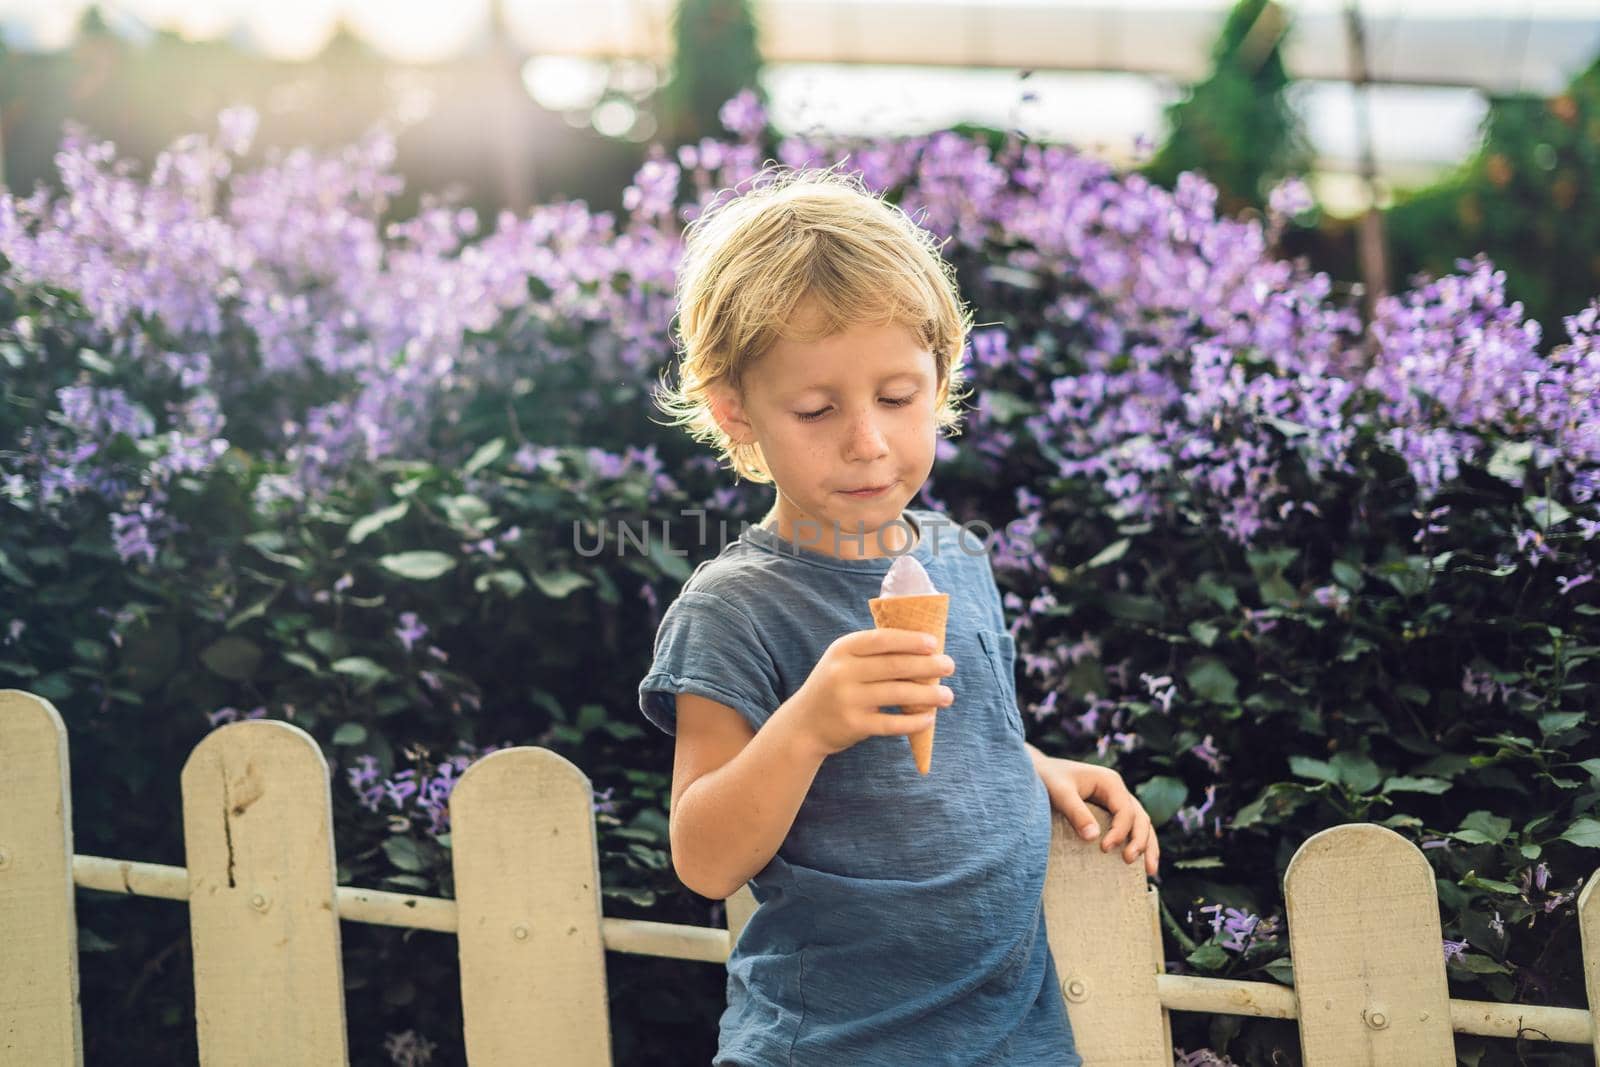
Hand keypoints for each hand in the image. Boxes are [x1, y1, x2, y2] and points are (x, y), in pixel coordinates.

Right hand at [784, 628, 955, 759]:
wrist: (803, 724)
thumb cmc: (835, 687)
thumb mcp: (844, 662)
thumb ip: (874, 653)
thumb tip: (925, 649)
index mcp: (843, 649)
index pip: (881, 639)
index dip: (910, 640)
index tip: (934, 643)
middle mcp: (842, 671)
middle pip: (894, 665)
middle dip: (927, 665)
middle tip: (950, 666)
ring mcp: (847, 699)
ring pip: (897, 693)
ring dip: (928, 694)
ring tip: (948, 695)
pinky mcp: (854, 725)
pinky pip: (891, 723)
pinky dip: (913, 722)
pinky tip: (929, 719)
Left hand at [1034, 755, 1159, 877]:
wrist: (1038, 772)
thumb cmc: (1047, 778)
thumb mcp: (1059, 792)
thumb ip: (1076, 813)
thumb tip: (1093, 838)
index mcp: (1110, 782)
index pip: (1125, 811)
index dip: (1120, 831)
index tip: (1104, 849)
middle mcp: (1117, 791)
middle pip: (1140, 818)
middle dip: (1140, 841)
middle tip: (1128, 861)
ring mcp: (1115, 802)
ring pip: (1141, 824)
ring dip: (1147, 846)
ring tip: (1149, 872)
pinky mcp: (1109, 813)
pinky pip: (1130, 829)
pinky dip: (1138, 844)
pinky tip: (1140, 864)